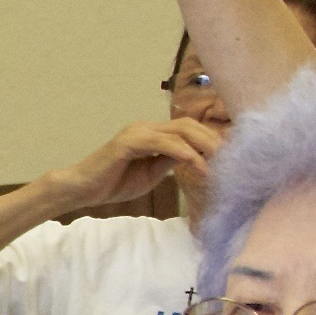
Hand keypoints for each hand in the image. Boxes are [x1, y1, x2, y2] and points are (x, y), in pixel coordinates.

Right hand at [34, 118, 217, 209]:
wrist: (84, 189)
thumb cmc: (114, 183)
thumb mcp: (152, 174)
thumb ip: (170, 162)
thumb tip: (195, 158)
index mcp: (153, 134)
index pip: (188, 129)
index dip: (210, 139)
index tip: (230, 154)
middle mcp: (147, 127)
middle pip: (189, 125)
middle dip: (212, 139)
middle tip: (231, 157)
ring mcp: (138, 132)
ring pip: (180, 131)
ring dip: (203, 146)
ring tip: (218, 163)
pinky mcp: (129, 142)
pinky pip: (163, 143)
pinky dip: (183, 152)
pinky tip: (196, 164)